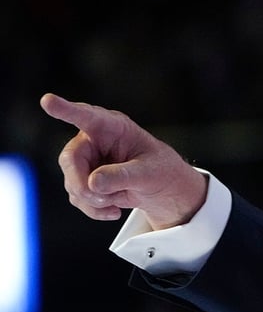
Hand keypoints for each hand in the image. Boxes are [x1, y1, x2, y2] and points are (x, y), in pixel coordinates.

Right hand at [41, 93, 207, 229]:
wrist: (165, 190)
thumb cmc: (161, 171)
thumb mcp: (150, 173)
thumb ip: (123, 176)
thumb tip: (93, 183)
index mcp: (113, 127)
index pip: (87, 116)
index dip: (66, 109)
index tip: (48, 101)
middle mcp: (94, 140)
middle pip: (70, 160)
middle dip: (82, 184)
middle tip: (102, 199)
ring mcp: (87, 161)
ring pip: (72, 183)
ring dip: (93, 200)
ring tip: (119, 199)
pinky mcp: (84, 180)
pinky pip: (77, 198)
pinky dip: (94, 209)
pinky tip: (113, 210)